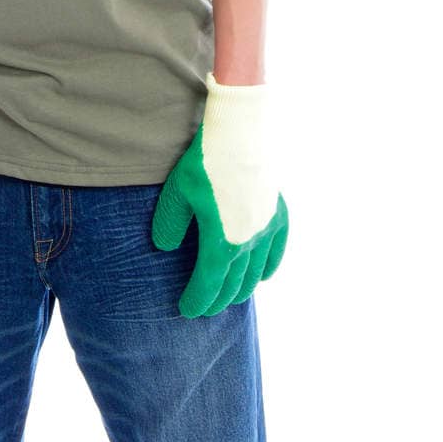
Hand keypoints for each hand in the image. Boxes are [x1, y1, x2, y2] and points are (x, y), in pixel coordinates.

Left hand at [151, 75, 287, 317]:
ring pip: (256, 272)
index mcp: (221, 243)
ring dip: (242, 289)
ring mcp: (266, 228)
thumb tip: (165, 248)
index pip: (209, 285)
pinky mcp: (277, 212)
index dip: (197, 301)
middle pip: (233, 284)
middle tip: (205, 308)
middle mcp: (248, 242)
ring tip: (230, 297)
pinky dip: (269, 266)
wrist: (241, 131)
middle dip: (218, 300)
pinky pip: (277, 250)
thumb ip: (170, 224)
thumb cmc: (204, 160)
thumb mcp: (178, 192)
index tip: (187, 311)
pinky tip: (263, 274)